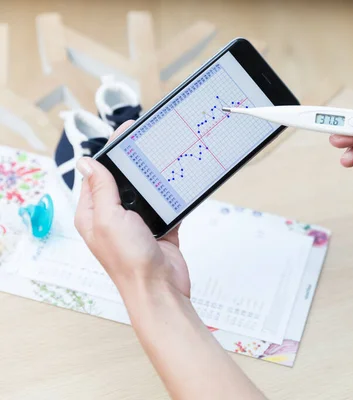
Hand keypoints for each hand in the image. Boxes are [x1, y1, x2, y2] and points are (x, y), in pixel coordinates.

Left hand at [74, 121, 190, 299]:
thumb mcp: (109, 219)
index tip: (124, 134)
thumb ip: (101, 189)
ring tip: (165, 159)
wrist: (160, 289)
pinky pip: (166, 206)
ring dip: (155, 180)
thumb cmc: (130, 261)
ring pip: (146, 192)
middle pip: (123, 181)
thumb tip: (87, 163)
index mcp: (93, 214)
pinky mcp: (160, 229)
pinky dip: (173, 197)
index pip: (97, 175)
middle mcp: (114, 218)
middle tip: (149, 142)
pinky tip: (179, 185)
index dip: (109, 154)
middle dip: (135, 163)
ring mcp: (138, 224)